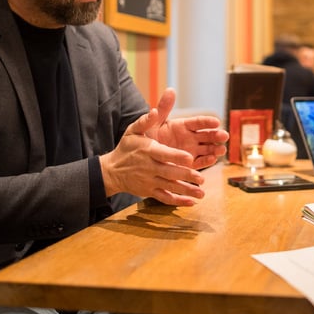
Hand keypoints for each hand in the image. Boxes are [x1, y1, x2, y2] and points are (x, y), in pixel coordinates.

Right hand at [100, 88, 227, 205]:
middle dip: (186, 176)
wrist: (112, 170)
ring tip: (201, 194)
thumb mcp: (132, 131)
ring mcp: (149, 181)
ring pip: (170, 187)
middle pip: (170, 172)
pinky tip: (191, 203)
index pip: (163, 154)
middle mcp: (149, 167)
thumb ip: (145, 121)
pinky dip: (177, 202)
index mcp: (148, 151)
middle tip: (201, 178)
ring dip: (186, 191)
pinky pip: (165, 198)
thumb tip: (154, 110)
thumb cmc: (126, 148)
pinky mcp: (150, 191)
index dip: (176, 156)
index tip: (190, 158)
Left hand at [146, 89, 228, 169]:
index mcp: (182, 125)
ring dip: (215, 149)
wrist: (141, 156)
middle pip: (206, 135)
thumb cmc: (147, 137)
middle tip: (224, 136)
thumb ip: (163, 108)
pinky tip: (212, 159)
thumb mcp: (153, 122)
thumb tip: (170, 89)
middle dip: (216, 135)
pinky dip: (206, 161)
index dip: (207, 122)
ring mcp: (190, 150)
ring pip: (206, 149)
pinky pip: (199, 162)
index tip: (216, 122)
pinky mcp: (189, 164)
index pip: (197, 122)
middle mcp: (189, 137)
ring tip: (222, 150)